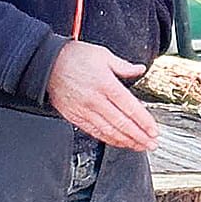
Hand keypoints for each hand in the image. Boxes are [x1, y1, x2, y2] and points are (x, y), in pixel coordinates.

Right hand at [45, 40, 159, 150]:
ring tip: (140, 146)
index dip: (144, 122)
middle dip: (140, 136)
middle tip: (151, 144)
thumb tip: (139, 69)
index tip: (154, 131)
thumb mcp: (102, 55)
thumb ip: (123, 66)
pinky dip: (109, 139)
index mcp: (105, 84)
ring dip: (127, 141)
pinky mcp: (75, 117)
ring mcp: (84, 110)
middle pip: (122, 123)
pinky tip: (120, 142)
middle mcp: (95, 99)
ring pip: (110, 131)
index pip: (130, 107)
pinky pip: (95, 132)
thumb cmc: (73, 57)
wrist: (46, 63)